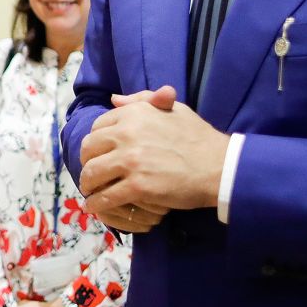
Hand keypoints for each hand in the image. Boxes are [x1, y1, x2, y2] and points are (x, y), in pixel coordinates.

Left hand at [77, 85, 227, 227]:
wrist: (219, 166)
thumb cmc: (197, 137)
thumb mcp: (173, 109)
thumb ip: (142, 101)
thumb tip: (114, 99)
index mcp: (134, 114)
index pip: (97, 127)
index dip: (95, 143)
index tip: (99, 153)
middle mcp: (127, 133)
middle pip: (89, 150)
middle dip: (87, 163)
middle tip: (92, 175)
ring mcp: (131, 161)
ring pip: (92, 174)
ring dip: (88, 185)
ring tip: (92, 192)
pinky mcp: (137, 186)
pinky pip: (106, 197)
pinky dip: (97, 204)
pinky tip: (98, 206)